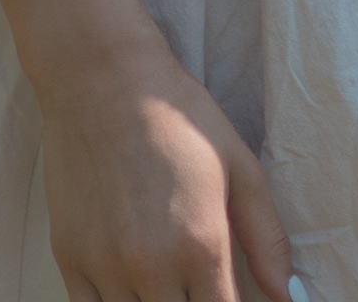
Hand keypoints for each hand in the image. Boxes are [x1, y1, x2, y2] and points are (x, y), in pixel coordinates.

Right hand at [39, 37, 295, 301]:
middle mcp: (153, 266)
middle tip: (197, 285)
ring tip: (167, 283)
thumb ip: (268, 241)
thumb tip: (290, 297)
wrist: (103, 77)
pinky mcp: (68, 257)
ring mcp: (105, 265)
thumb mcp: (241, 168)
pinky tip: (131, 288)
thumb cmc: (179, 117)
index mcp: (202, 246)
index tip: (226, 295)